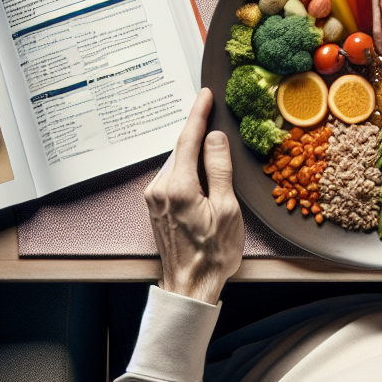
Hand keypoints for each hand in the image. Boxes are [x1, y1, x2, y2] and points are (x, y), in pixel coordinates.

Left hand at [144, 89, 244, 303]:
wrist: (190, 286)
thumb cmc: (213, 253)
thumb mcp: (227, 209)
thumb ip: (219, 169)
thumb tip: (215, 137)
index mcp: (178, 187)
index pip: (188, 139)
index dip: (198, 114)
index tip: (205, 95)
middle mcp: (160, 188)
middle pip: (182, 149)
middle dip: (200, 134)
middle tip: (218, 120)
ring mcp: (154, 197)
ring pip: (178, 162)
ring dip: (195, 155)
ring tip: (217, 157)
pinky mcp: (155, 205)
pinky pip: (174, 175)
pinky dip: (189, 168)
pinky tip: (204, 177)